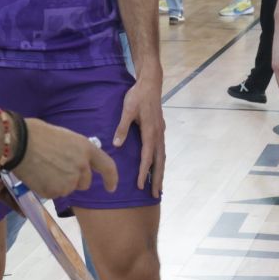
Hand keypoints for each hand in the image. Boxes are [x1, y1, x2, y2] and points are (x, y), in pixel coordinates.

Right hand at [12, 121, 116, 200]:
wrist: (18, 143)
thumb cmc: (38, 134)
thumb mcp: (65, 138)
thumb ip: (76, 152)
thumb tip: (76, 162)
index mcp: (86, 149)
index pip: (107, 166)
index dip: (111, 178)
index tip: (111, 188)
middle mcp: (81, 167)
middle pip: (84, 183)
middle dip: (75, 180)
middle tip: (57, 168)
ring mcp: (68, 181)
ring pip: (67, 189)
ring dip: (59, 183)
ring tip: (43, 168)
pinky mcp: (54, 192)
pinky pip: (53, 194)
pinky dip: (46, 188)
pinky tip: (37, 175)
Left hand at [114, 76, 165, 197]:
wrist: (151, 84)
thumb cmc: (137, 96)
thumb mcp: (127, 109)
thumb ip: (122, 127)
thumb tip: (116, 144)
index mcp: (150, 131)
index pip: (147, 157)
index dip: (143, 172)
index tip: (141, 186)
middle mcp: (158, 134)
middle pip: (159, 161)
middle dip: (157, 179)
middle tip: (155, 195)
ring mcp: (161, 132)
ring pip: (162, 157)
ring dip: (160, 172)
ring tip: (158, 187)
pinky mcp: (160, 130)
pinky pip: (161, 151)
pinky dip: (160, 162)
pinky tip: (157, 168)